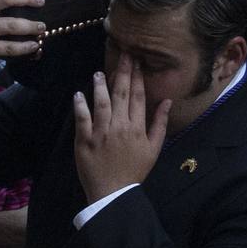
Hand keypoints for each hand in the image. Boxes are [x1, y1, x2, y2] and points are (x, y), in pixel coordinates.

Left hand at [73, 66, 169, 204]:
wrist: (113, 193)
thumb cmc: (135, 170)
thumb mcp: (154, 149)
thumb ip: (160, 123)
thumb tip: (167, 101)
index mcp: (137, 127)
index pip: (138, 96)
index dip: (137, 77)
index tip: (136, 61)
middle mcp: (120, 126)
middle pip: (121, 94)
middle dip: (122, 72)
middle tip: (122, 55)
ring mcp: (101, 133)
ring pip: (101, 103)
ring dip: (101, 85)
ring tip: (99, 72)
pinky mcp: (84, 140)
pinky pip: (82, 119)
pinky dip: (80, 105)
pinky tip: (79, 93)